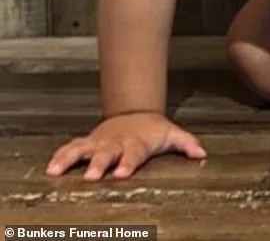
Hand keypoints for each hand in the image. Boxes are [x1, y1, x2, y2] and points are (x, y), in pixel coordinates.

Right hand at [45, 112, 205, 179]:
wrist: (135, 111)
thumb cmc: (153, 130)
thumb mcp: (172, 134)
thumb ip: (186, 143)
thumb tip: (202, 153)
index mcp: (136, 143)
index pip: (133, 154)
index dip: (128, 164)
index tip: (122, 174)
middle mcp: (116, 143)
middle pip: (106, 153)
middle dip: (99, 164)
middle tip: (91, 176)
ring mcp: (100, 142)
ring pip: (83, 149)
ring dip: (71, 160)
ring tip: (56, 172)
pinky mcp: (89, 142)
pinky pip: (72, 148)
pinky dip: (61, 156)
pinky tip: (50, 168)